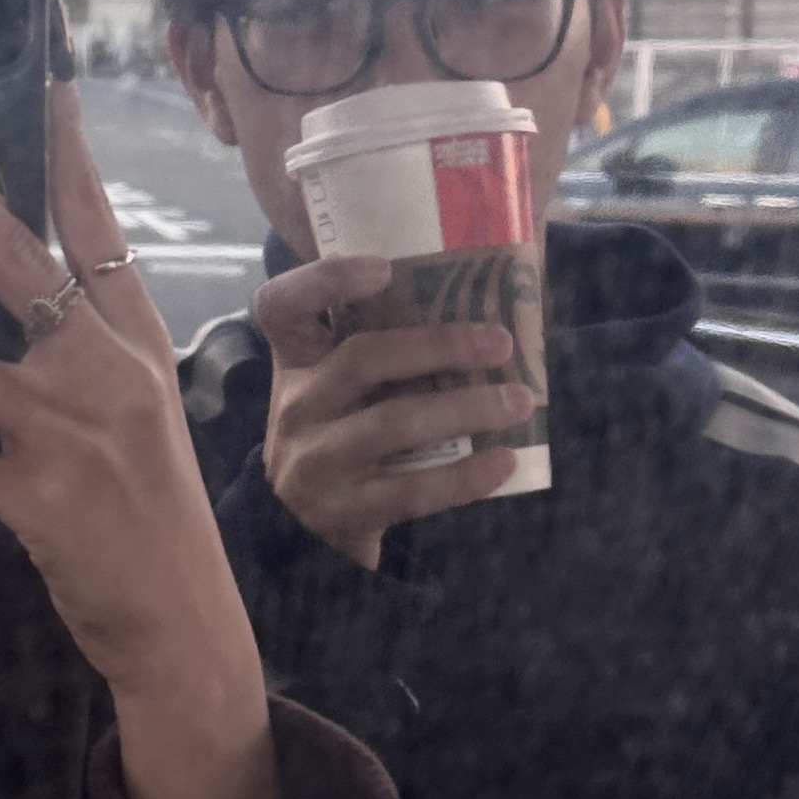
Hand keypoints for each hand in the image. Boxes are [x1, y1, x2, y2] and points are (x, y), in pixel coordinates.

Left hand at [0, 80, 278, 798]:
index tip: (40, 74)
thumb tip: (24, 296)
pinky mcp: (38, 498)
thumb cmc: (154, 513)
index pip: (98, 225)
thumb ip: (88, 352)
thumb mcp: (140, 413)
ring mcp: (72, 434)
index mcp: (135, 341)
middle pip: (23, 264)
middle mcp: (107, 374)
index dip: (67, 149)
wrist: (187, 624)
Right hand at [254, 255, 533, 570]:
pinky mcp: (342, 511)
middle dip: (438, 346)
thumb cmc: (339, 436)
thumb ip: (380, 352)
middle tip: (499, 342)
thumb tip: (482, 308)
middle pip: (362, 359)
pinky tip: (503, 461)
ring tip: (518, 400)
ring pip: (392, 423)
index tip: (384, 267)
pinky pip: (410, 491)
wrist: (303, 530)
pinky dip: (462, 477)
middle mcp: (296, 405)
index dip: (325, 280)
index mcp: (295, 362)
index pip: (281, 306)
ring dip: (464, 408)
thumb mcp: (335, 389)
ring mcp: (315, 461)